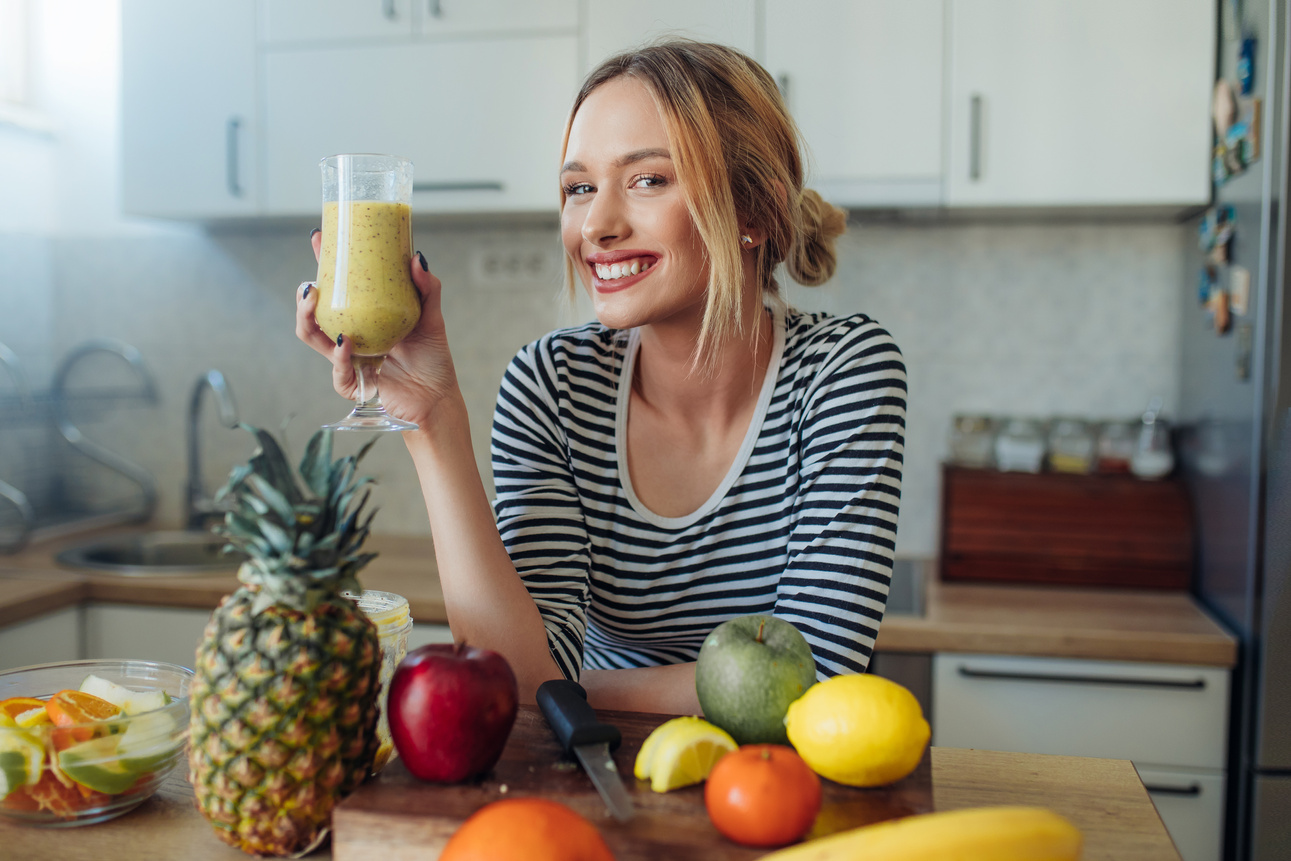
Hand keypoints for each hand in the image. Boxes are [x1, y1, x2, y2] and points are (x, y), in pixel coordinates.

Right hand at [295, 230, 459, 427]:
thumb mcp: (431, 318)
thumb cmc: (433, 359)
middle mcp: (352, 336)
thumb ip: (426, 288)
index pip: (339, 288)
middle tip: (310, 284)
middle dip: (305, 298)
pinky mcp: (353, 382)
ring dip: (308, 320)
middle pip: (316, 313)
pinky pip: (338, 369)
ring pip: (314, 339)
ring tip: (313, 302)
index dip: (325, 265)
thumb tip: (416, 257)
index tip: (319, 240)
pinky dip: (339, 355)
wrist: (438, 398)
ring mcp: (349, 359)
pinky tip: (343, 342)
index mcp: (365, 318)